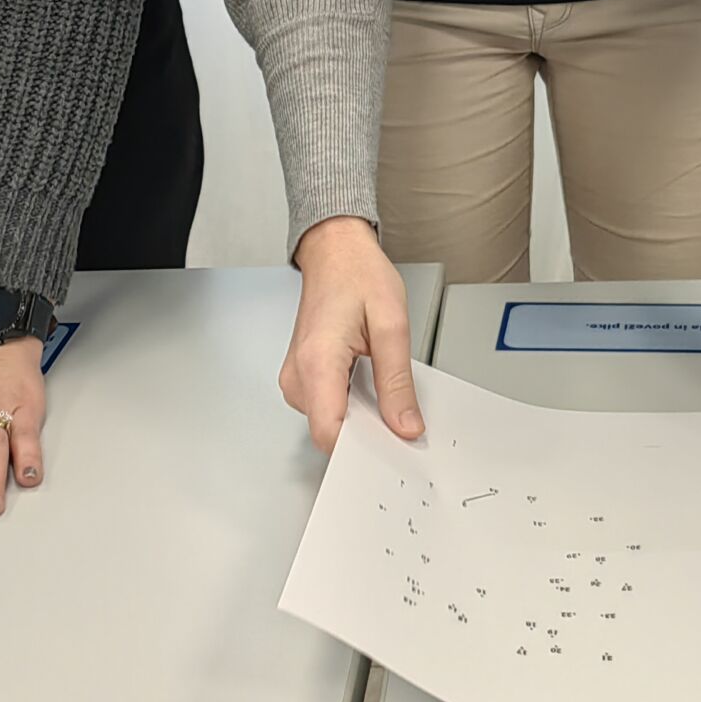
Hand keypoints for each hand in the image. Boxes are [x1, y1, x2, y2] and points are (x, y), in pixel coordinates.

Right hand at [284, 217, 424, 455]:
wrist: (335, 252)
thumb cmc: (358, 276)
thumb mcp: (392, 326)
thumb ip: (397, 382)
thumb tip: (405, 425)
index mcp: (317, 362)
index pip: (330, 434)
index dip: (363, 448)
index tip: (392, 446)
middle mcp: (297, 375)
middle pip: (330, 432)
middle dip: (367, 432)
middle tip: (398, 413)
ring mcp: (295, 378)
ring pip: (329, 422)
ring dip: (360, 417)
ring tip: (380, 383)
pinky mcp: (300, 378)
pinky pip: (327, 407)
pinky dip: (351, 404)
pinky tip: (366, 380)